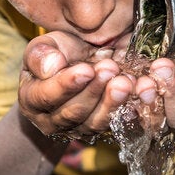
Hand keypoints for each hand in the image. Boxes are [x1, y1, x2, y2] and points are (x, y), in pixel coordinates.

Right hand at [18, 31, 133, 137]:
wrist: (78, 64)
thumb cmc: (58, 53)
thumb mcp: (44, 46)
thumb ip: (40, 54)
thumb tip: (51, 66)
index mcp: (33, 100)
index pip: (45, 97)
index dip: (66, 85)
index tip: (86, 70)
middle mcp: (54, 120)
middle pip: (73, 113)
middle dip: (93, 92)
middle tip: (110, 70)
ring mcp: (79, 127)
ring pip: (95, 122)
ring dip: (112, 102)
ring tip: (125, 81)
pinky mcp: (102, 127)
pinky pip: (117, 123)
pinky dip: (130, 108)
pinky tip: (141, 92)